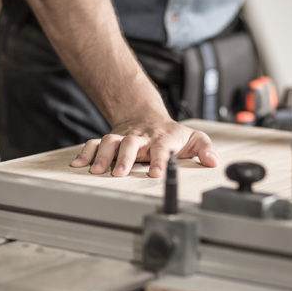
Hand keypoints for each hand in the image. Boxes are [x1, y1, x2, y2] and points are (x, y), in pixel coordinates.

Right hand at [70, 119, 217, 177]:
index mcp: (163, 138)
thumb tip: (213, 161)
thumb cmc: (172, 133)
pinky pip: (95, 143)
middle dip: (125, 158)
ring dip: (102, 155)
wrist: (147, 117)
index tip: (155, 173)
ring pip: (110, 142)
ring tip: (96, 171)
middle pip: (131, 143)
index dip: (159, 160)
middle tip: (119, 173)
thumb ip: (205, 149)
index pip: (162, 148)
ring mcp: (124, 137)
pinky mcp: (111, 140)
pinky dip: (85, 153)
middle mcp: (141, 137)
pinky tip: (78, 164)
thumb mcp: (194, 138)